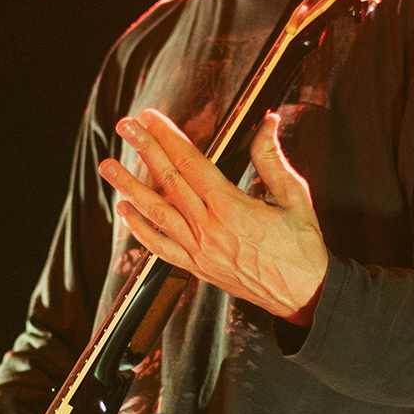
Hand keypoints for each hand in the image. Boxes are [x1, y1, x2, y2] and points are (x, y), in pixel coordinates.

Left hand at [98, 108, 327, 323]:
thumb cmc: (303, 248)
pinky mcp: (198, 268)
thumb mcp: (295, 197)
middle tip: (125, 127)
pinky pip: (161, 248)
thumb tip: (267, 123)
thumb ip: (273, 159)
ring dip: (129, 188)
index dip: (167, 136)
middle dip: (144, 150)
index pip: (191, 162)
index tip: (150, 118)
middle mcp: (210, 229)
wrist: (305, 295)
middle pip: (168, 182)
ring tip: (108, 168)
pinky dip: (140, 229)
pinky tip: (126, 211)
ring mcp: (200, 250)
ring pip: (157, 213)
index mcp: (233, 208)